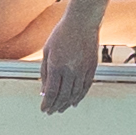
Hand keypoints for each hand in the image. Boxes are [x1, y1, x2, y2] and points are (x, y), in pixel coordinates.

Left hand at [38, 0, 115, 114]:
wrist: (82, 22)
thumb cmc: (62, 34)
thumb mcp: (47, 51)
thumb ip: (45, 72)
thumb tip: (44, 91)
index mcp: (57, 65)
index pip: (51, 92)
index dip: (47, 103)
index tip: (43, 109)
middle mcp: (71, 70)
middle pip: (63, 96)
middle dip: (55, 106)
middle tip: (51, 112)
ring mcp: (83, 70)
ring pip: (75, 94)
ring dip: (67, 104)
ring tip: (61, 109)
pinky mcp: (92, 68)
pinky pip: (85, 87)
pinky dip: (80, 97)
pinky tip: (75, 102)